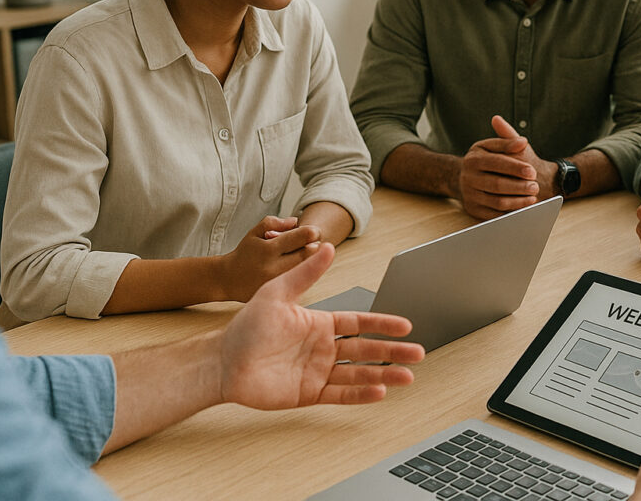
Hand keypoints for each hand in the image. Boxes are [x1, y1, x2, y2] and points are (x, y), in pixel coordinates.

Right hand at [217, 216, 321, 301]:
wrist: (228, 279)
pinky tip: (298, 269)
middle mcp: (273, 268)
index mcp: (268, 250)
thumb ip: (274, 223)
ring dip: (311, 260)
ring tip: (304, 254)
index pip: (300, 238)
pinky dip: (302, 273)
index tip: (314, 232)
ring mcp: (276, 284)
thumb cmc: (245, 253)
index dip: (312, 232)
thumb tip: (296, 221)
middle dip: (315, 246)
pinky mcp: (278, 295)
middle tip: (313, 242)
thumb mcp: (254, 232)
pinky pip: (299, 283)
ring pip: (306, 269)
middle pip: (308, 254)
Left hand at [219, 242, 424, 407]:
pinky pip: (340, 393)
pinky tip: (379, 392)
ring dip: (383, 374)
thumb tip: (326, 246)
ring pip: (359, 373)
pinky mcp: (308, 394)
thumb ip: (305, 273)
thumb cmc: (245, 327)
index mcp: (320, 324)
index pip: (359, 323)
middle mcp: (323, 348)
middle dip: (393, 351)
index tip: (405, 325)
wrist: (222, 362)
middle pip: (366, 349)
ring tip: (407, 377)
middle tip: (418, 353)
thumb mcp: (277, 293)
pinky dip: (360, 394)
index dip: (382, 324)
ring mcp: (317, 372)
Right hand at [457, 115, 553, 218]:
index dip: (515, 168)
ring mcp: (469, 195)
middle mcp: (468, 177)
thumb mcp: (492, 146)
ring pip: (497, 202)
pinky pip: (494, 215)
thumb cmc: (485, 160)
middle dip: (519, 187)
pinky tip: (523, 208)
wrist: (465, 177)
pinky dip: (510, 213)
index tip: (532, 172)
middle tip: (535, 187)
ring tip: (532, 197)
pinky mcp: (473, 210)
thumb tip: (522, 142)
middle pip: (497, 184)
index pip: (496, 163)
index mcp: (473, 159)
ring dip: (518, 201)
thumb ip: (508, 142)